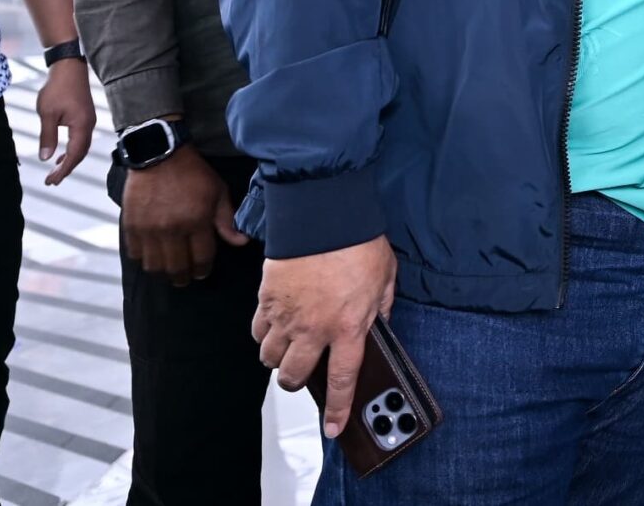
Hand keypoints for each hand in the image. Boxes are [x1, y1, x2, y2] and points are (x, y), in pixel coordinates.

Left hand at [36, 60, 94, 184]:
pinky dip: (72, 149)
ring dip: (70, 160)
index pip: (75, 155)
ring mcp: (89, 120)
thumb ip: (47, 137)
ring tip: (56, 170)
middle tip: (52, 181)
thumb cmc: (57, 88)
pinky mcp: (85, 116)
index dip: (63, 170)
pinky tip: (61, 153)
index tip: (51, 181)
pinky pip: (81, 139)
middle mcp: (89, 125)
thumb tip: (46, 158)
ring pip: (82, 147)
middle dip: (67, 168)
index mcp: (82, 126)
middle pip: (81, 153)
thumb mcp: (47, 114)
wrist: (69, 66)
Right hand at [122, 143, 249, 284]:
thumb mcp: (218, 192)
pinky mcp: (130, 225)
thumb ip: (227, 220)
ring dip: (162, 272)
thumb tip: (241, 242)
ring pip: (154, 266)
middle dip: (184, 277)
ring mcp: (149, 229)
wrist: (159, 153)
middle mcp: (171, 229)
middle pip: (177, 268)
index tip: (203, 272)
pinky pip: (135, 254)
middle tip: (186, 278)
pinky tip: (152, 255)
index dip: (204, 269)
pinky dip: (143, 259)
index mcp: (196, 221)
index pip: (202, 258)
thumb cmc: (193, 172)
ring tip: (168, 270)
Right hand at [254, 236, 395, 437]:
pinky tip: (275, 323)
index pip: (342, 379)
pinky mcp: (266, 300)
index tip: (333, 427)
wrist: (324, 215)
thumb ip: (382, 306)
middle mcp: (314, 329)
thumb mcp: (386, 277)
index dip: (336, 408)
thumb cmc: (358, 242)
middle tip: (302, 371)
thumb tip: (380, 323)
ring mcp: (286, 316)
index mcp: (349, 327)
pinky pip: (257, 331)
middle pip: (294, 376)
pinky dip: (263, 334)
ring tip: (289, 345)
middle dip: (296, 382)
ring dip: (278, 358)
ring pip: (270, 358)